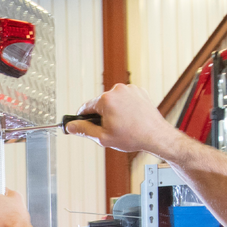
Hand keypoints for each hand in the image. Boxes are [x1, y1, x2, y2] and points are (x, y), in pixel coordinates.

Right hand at [66, 83, 182, 155]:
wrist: (156, 135)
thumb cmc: (132, 137)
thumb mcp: (103, 137)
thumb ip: (84, 130)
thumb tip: (70, 126)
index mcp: (106, 100)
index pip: (86, 107)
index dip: (83, 118)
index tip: (82, 123)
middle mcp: (117, 90)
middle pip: (100, 103)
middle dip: (102, 115)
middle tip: (110, 129)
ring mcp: (129, 89)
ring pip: (113, 100)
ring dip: (114, 110)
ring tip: (123, 124)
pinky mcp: (138, 91)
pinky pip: (125, 98)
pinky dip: (125, 107)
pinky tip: (130, 118)